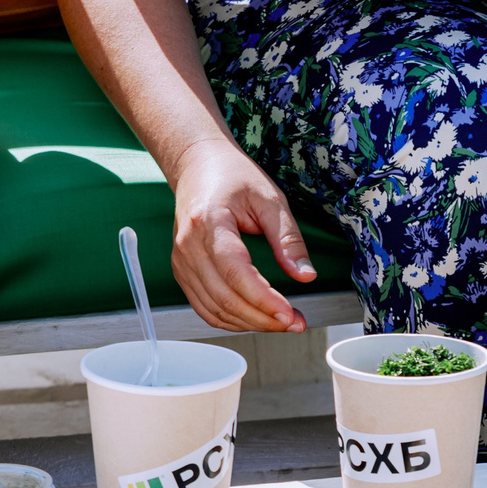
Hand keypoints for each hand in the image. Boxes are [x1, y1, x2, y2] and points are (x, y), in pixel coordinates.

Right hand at [171, 136, 315, 332]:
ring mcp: (181, 260)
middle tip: (295, 322)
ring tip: (280, 322)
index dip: (263, 300)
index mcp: (208, 222)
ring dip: (249, 324)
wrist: (197, 164)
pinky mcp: (182, 270)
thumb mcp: (269, 198)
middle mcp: (188, 245)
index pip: (234, 272)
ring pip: (213, 309)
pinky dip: (230, 320)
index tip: (290, 314)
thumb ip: (288, 238)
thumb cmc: (232, 175)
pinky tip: (255, 318)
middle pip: (224, 297)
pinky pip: (204, 306)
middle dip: (263, 318)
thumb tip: (305, 275)